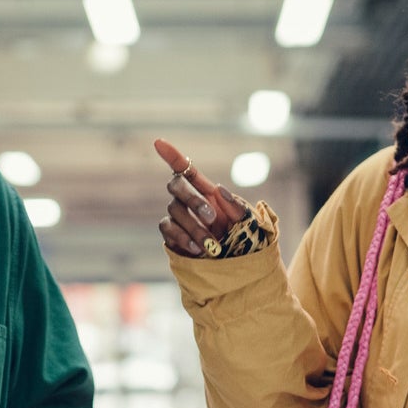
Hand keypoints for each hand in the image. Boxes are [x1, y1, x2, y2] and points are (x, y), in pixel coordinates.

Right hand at [154, 138, 246, 257]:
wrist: (237, 265)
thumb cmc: (244, 239)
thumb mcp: (249, 221)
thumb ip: (237, 206)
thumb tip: (219, 190)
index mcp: (207, 191)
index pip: (185, 168)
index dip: (172, 155)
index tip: (159, 142)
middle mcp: (189, 201)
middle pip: (176, 186)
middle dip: (193, 199)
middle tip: (212, 218)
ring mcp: (179, 218)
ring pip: (174, 210)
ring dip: (193, 227)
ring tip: (212, 245)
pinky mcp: (173, 236)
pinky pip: (168, 229)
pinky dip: (182, 238)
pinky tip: (198, 250)